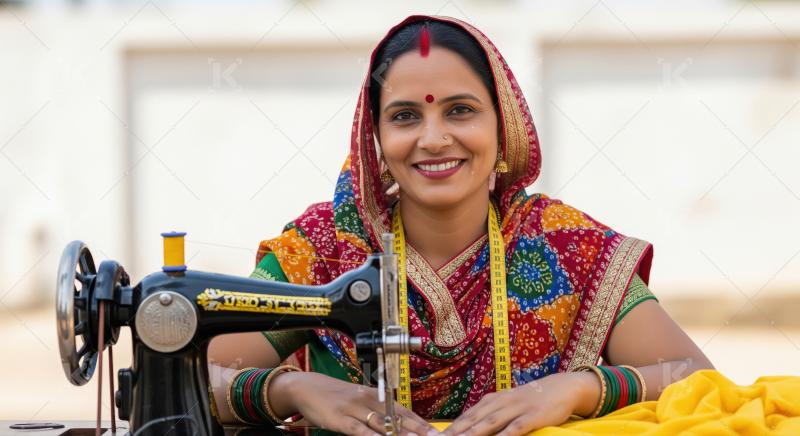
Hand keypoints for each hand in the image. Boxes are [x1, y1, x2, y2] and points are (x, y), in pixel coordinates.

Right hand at [275, 371, 438, 435]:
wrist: (306, 387)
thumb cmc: (334, 397)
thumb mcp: (358, 402)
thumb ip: (376, 414)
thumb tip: (395, 426)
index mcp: (375, 396)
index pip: (403, 411)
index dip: (420, 423)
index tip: (435, 432)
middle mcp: (369, 401)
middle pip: (397, 418)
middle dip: (416, 430)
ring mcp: (354, 409)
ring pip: (382, 424)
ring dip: (398, 434)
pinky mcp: (340, 419)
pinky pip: (359, 430)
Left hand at [442, 373, 587, 435]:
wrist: (561, 387)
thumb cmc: (530, 401)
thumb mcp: (507, 405)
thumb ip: (489, 417)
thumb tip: (468, 429)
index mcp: (491, 401)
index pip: (465, 418)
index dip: (450, 429)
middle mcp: (499, 403)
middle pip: (472, 421)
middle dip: (455, 433)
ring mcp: (515, 409)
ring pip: (489, 424)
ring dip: (473, 434)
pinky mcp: (532, 416)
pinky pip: (515, 428)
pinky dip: (504, 435)